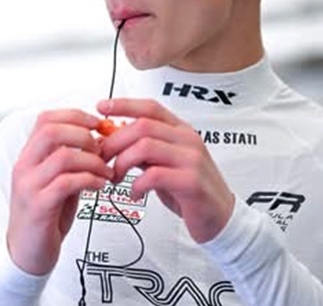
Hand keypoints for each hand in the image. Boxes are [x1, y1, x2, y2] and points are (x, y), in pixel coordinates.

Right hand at [7, 109, 113, 274]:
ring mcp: (29, 186)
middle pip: (51, 131)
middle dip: (83, 134)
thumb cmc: (44, 217)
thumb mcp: (58, 181)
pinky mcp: (38, 206)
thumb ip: (73, 162)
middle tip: (101, 147)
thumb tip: (100, 142)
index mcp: (29, 157)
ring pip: (62, 156)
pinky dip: (88, 179)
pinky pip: (66, 183)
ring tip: (105, 171)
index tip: (97, 123)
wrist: (27, 252)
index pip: (46, 120)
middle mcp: (25, 167)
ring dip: (92, 160)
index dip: (74, 116)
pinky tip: (98, 185)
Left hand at [97, 98, 234, 242]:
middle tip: (102, 158)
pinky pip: (154, 175)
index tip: (102, 107)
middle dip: (114, 141)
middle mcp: (188, 140)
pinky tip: (135, 192)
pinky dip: (136, 184)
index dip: (124, 104)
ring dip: (122, 162)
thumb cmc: (190, 190)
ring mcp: (191, 159)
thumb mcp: (165, 163)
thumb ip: (144, 149)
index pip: (150, 108)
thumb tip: (114, 138)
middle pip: (142, 126)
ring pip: (145, 146)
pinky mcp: (191, 182)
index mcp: (181, 131)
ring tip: (116, 177)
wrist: (220, 217)